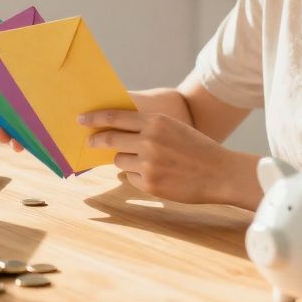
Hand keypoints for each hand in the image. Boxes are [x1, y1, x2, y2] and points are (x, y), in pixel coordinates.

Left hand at [82, 109, 256, 205]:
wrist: (220, 173)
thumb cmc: (196, 149)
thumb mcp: (172, 128)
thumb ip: (146, 128)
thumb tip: (114, 133)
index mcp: (155, 121)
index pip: (115, 117)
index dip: (95, 118)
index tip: (81, 119)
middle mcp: (149, 141)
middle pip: (110, 139)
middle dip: (96, 140)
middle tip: (89, 141)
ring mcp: (148, 164)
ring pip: (119, 160)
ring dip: (124, 160)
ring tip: (146, 162)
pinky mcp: (149, 184)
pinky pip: (128, 178)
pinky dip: (134, 176)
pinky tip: (153, 175)